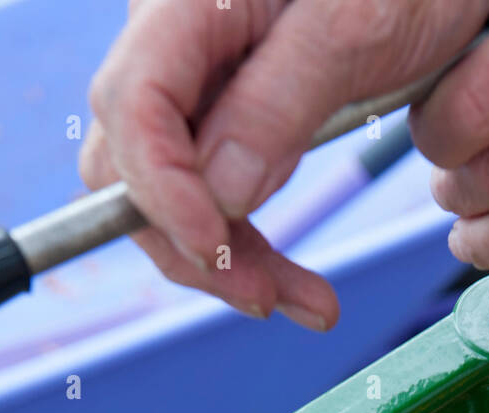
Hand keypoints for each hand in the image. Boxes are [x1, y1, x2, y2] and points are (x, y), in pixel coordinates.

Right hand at [80, 0, 488, 325]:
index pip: (132, 105)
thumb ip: (279, 102)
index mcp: (187, 3)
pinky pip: (217, 198)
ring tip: (309, 305)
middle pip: (134, 165)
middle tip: (265, 297)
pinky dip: (252, 249)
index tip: (215, 249)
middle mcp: (174, 44)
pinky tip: (303, 290)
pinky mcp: (231, 121)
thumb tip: (219, 193)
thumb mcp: (356, 27)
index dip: (162, 190)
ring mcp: (198, 87)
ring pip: (174, 197)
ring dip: (229, 265)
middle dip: (193, 245)